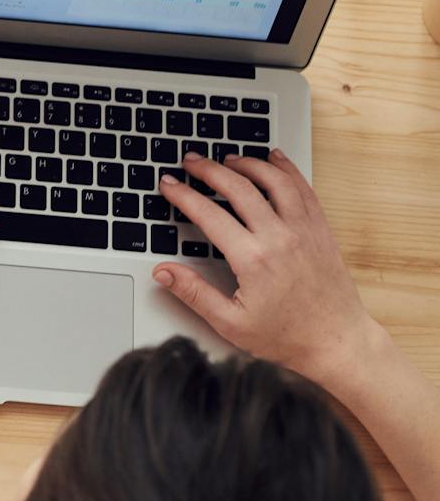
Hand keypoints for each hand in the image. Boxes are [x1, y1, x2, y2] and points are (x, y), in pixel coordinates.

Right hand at [152, 148, 381, 384]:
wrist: (337, 342)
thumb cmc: (287, 337)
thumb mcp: (230, 322)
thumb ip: (193, 293)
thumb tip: (163, 271)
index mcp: (253, 259)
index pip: (208, 214)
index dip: (183, 195)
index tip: (169, 184)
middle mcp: (280, 238)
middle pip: (239, 188)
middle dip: (210, 170)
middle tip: (191, 161)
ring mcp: (304, 231)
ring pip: (274, 180)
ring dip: (248, 164)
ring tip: (228, 159)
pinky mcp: (321, 231)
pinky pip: (303, 189)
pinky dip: (287, 170)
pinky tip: (274, 160)